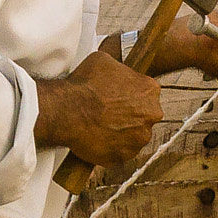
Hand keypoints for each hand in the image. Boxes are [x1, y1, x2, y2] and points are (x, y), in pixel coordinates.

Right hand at [35, 51, 162, 166]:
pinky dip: (110, 149)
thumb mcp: (105, 61)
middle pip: (143, 116)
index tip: (118, 99)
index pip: (146, 94)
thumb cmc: (84, 84)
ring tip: (100, 128)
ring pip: (133, 137)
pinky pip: (120, 153)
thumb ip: (120, 68)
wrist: (67, 110)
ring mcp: (139, 138)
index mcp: (150, 90)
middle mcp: (151, 114)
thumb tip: (118, 70)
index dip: (131, 96)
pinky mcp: (124, 156)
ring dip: (121, 134)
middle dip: (129, 116)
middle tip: (108, 114)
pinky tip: (97, 140)